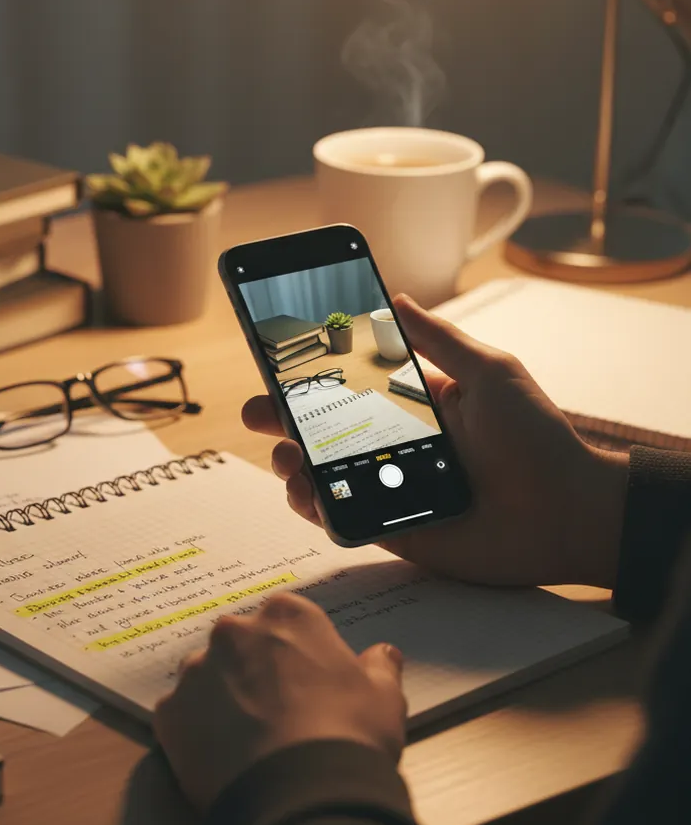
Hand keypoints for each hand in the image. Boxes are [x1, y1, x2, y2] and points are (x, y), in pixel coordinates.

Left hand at [153, 592, 405, 811]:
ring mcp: (196, 671)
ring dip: (219, 699)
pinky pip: (180, 718)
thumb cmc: (349, 734)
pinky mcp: (169, 713)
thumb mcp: (384, 697)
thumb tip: (383, 654)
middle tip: (274, 713)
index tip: (305, 683)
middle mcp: (235, 632)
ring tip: (244, 742)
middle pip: (240, 645)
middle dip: (252, 670)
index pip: (286, 621)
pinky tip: (219, 761)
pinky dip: (194, 734)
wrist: (302, 795)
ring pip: (205, 678)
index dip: (295, 654)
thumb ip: (379, 667)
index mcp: (287, 615)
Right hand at [243, 295, 627, 588]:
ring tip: (287, 456)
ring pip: (320, 473)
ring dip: (291, 462)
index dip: (311, 377)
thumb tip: (395, 298)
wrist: (566, 513)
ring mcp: (387, 486)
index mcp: (412, 405)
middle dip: (282, 418)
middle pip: (322, 429)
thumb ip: (438, 339)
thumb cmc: (536, 438)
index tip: (277, 363)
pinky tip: (304, 491)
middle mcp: (393, 444)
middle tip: (259, 411)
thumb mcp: (490, 372)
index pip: (349, 386)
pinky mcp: (388, 526)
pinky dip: (312, 505)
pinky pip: (338, 516)